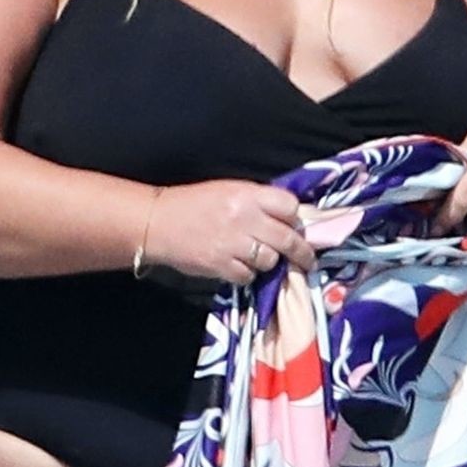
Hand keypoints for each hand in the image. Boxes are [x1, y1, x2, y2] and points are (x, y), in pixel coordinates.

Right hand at [145, 179, 315, 283]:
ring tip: (256, 256)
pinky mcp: (222, 266)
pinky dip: (247, 273)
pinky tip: (236, 264)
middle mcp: (245, 218)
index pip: (290, 207)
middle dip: (301, 252)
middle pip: (288, 238)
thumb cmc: (196, 203)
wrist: (159, 221)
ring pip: (270, 260)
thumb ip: (259, 202)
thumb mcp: (230, 191)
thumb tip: (289, 219)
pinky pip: (249, 275)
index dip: (294, 218)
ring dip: (268, 261)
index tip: (294, 226)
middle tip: (307, 260)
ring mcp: (233, 244)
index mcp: (248, 195)